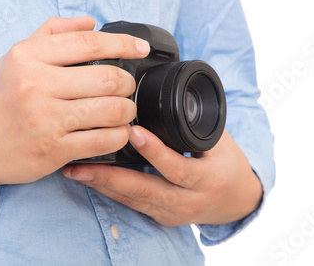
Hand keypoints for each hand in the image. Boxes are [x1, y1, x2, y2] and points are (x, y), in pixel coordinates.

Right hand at [0, 16, 149, 185]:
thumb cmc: (4, 98)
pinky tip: (115, 132)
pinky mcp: (54, 149)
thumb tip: (90, 21)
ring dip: (127, 111)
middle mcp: (36, 85)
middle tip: (125, 88)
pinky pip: (104, 141)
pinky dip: (119, 136)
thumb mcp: (18, 56)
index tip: (140, 49)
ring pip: (111, 110)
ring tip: (123, 111)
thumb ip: (53, 32)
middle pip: (108, 78)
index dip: (123, 43)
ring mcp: (45, 119)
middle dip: (127, 83)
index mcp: (28, 56)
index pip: (89, 42)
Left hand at [63, 126, 262, 225]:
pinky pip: (132, 204)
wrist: (237, 200)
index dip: (155, 152)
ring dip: (102, 185)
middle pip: (146, 190)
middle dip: (111, 177)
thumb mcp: (220, 141)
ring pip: (133, 199)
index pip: (178, 169)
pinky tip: (90, 179)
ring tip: (76, 170)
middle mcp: (189, 201)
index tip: (132, 132)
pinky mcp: (161, 217)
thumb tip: (173, 97)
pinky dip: (109, 191)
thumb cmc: (227, 165)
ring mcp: (173, 213)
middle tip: (81, 163)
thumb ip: (194, 126)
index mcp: (208, 180)